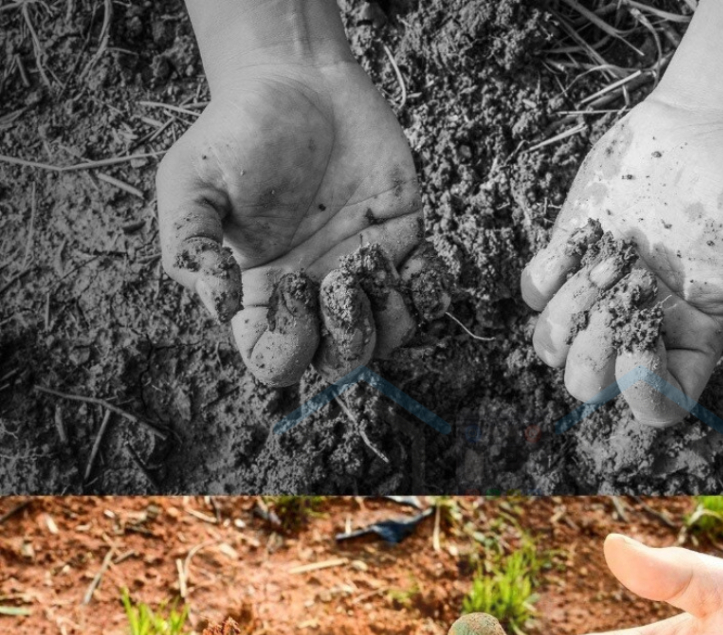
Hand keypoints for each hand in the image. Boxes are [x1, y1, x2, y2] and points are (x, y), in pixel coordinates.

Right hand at [157, 59, 446, 386]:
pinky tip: (405, 249)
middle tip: (341, 279)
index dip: (291, 347)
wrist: (296, 78)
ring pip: (388, 339)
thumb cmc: (236, 132)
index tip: (296, 286)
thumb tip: (220, 305)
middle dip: (349, 337)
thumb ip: (188, 248)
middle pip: (339, 363)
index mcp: (261, 298)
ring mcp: (360, 276)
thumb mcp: (189, 183)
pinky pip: (428, 296)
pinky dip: (427, 289)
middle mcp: (314, 298)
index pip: (276, 363)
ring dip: (389, 315)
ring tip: (369, 255)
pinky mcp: (402, 246)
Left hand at [521, 97, 722, 424]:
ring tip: (610, 255)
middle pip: (589, 386)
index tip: (643, 341)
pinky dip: (546, 275)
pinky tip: (580, 241)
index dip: (642, 391)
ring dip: (571, 307)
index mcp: (691, 343)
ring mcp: (600, 297)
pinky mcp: (570, 260)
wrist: (710, 126)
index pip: (658, 407)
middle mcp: (640, 330)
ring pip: (553, 347)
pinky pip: (534, 295)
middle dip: (595, 346)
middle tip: (626, 284)